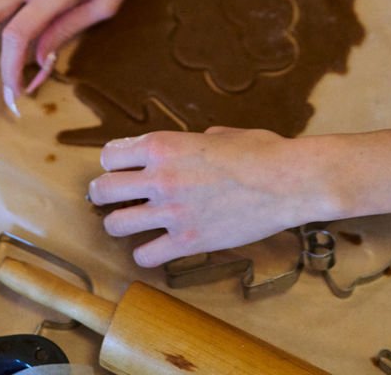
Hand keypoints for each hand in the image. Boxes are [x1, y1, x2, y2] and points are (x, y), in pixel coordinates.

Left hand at [88, 127, 320, 266]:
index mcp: (163, 145)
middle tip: (114, 199)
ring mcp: (171, 212)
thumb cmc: (261, 151)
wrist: (287, 181)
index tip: (121, 170)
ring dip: (120, 225)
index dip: (113, 163)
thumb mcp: (221, 134)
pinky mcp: (188, 242)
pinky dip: (147, 254)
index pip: (110, 155)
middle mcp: (159, 178)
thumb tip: (197, 145)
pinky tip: (157, 248)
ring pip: (116, 225)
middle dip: (103, 195)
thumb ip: (196, 141)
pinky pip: (146, 256)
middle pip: (102, 190)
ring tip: (133, 224)